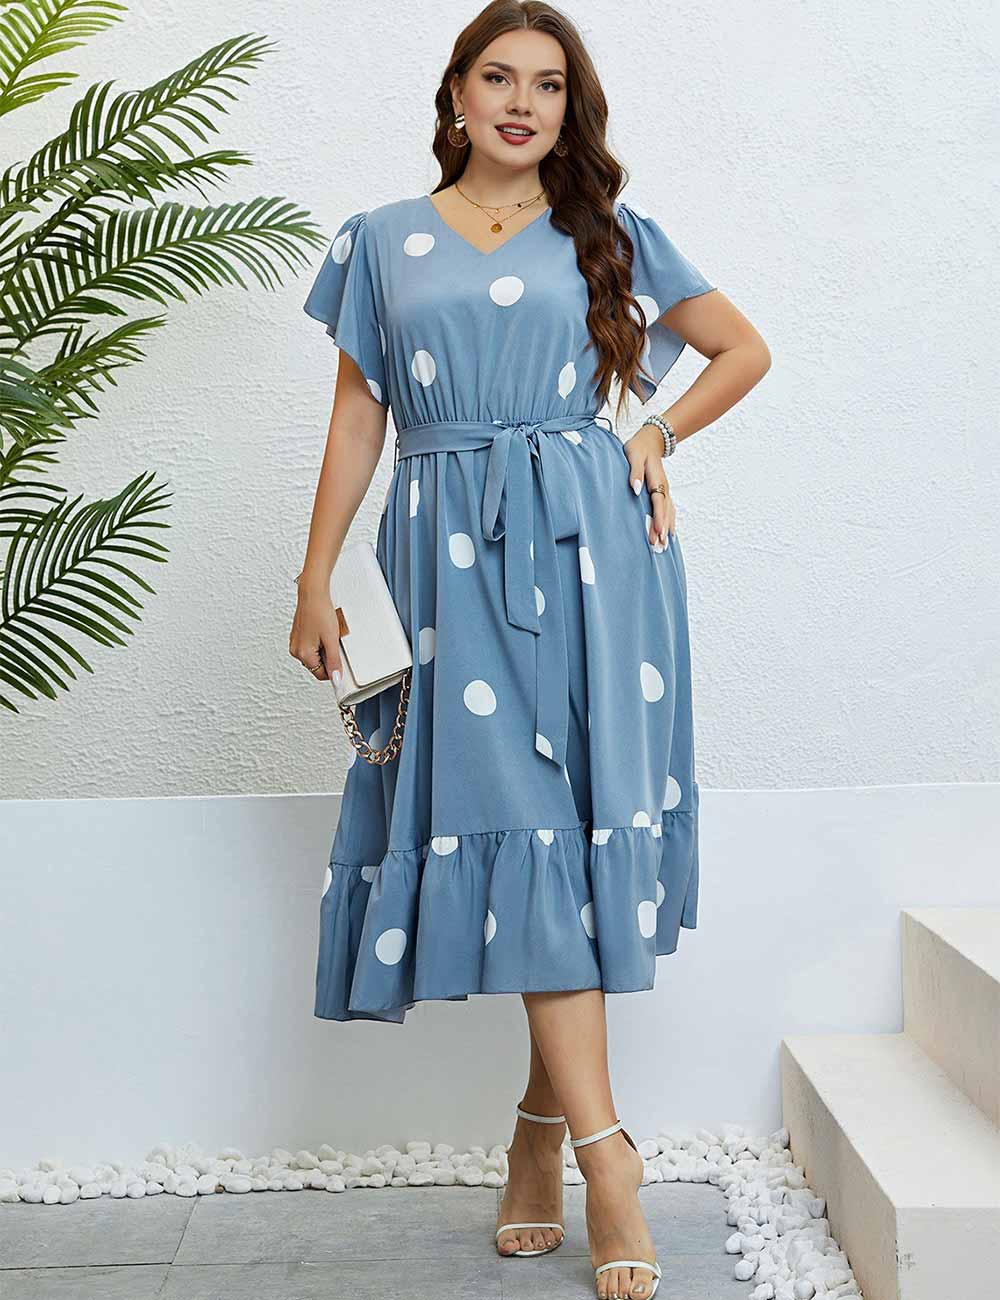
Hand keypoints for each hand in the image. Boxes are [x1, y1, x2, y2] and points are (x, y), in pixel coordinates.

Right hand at [289, 579, 343, 685]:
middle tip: (334, 643)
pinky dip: (318, 642)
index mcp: (303, 654)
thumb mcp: (332, 640)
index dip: (333, 670)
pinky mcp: (297, 636)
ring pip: (314, 656)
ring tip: (328, 634)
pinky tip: (323, 631)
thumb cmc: (320, 611)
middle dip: (328, 658)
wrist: (312, 593)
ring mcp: (295, 643)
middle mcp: (296, 650)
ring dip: (323, 650)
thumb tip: (336, 678)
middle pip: (317, 665)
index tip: (341, 666)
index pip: (321, 674)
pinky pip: (310, 646)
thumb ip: (334, 662)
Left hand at [622, 426, 676, 549]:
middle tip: (658, 547)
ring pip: (668, 513)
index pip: (658, 503)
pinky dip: (670, 523)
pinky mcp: (663, 492)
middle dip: (662, 530)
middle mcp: (664, 488)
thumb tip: (635, 489)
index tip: (658, 533)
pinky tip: (670, 535)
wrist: (650, 440)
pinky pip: (669, 510)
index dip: (658, 519)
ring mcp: (665, 490)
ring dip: (667, 530)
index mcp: (657, 480)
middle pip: (665, 512)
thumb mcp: (633, 455)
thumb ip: (634, 472)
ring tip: (665, 547)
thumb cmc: (638, 448)